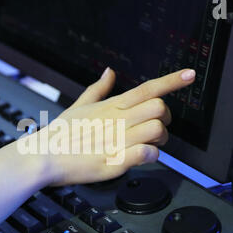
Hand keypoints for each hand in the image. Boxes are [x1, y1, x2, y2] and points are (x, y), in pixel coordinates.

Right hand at [20, 67, 195, 185]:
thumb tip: (110, 71)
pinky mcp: (114, 161)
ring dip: (159, 140)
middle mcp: (117, 120)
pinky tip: (142, 158)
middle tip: (157, 129)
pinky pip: (146, 154)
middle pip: (159, 108)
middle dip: (166, 119)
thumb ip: (98, 89)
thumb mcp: (78, 105)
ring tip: (148, 146)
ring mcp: (116, 140)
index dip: (172, 81)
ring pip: (157, 130)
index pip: (147, 88)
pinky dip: (151, 156)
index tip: (190, 76)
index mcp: (111, 106)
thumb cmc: (59, 134)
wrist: (42, 157)